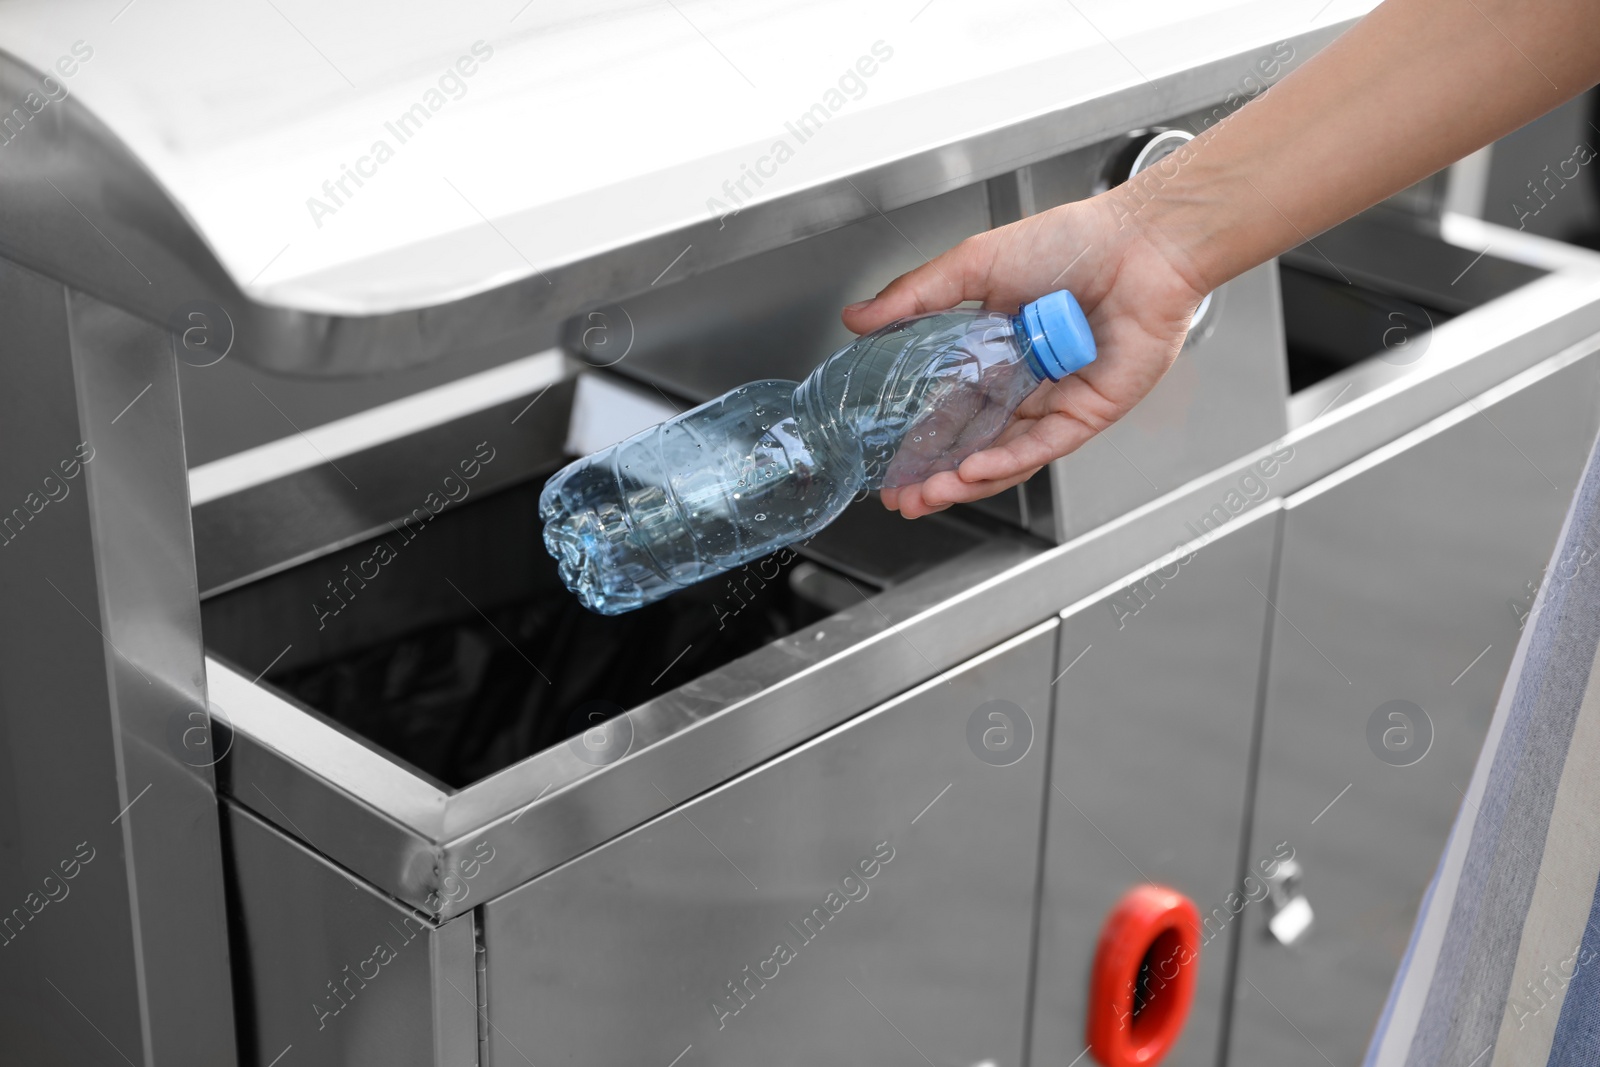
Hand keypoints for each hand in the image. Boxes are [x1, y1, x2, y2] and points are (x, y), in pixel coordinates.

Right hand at [842, 191, 1208, 517]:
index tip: (889, 464)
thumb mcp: (973, 265)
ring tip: (926, 494)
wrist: (1139, 243)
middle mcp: (1026, 381)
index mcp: (997, 349)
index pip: (949, 406)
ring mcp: (1057, 400)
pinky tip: (972, 471)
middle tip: (899, 497)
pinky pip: (1043, 445)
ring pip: (1005, 453)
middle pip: (973, 441)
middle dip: (934, 474)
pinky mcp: (1090, 411)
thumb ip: (914, 297)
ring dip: (965, 478)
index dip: (918, 438)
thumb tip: (857, 318)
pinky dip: (1007, 461)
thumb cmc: (1072, 241)